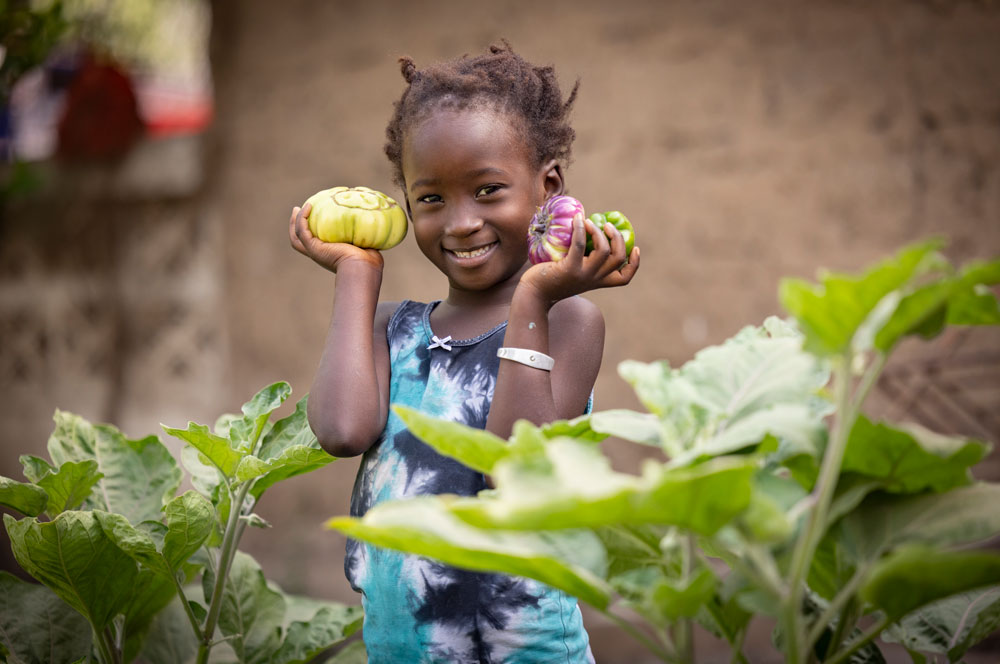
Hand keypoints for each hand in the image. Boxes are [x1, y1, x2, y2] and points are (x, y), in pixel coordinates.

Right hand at [289, 203, 383, 273]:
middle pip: (298, 241)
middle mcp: (319, 254)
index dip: (309, 230)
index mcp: (329, 254)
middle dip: (296, 224)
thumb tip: (369, 219)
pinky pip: (302, 230)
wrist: (363, 267)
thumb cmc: (368, 259)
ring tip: (298, 208)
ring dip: (295, 220)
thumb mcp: (363, 243)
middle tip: (298, 209)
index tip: (312, 215)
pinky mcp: (313, 248)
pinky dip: (302, 218)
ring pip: (296, 235)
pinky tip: (309, 206)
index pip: (313, 243)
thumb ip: (361, 233)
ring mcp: (314, 251)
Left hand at [519, 214, 639, 303]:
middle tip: (607, 226)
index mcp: (598, 282)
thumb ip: (583, 261)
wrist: (534, 294)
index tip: (634, 248)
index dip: (634, 263)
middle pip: (619, 258)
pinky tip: (577, 219)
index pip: (624, 278)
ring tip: (590, 222)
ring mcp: (583, 275)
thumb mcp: (573, 273)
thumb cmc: (551, 280)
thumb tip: (588, 231)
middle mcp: (594, 280)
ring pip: (604, 250)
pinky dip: (581, 228)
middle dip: (618, 238)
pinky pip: (581, 244)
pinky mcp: (570, 269)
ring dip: (599, 231)